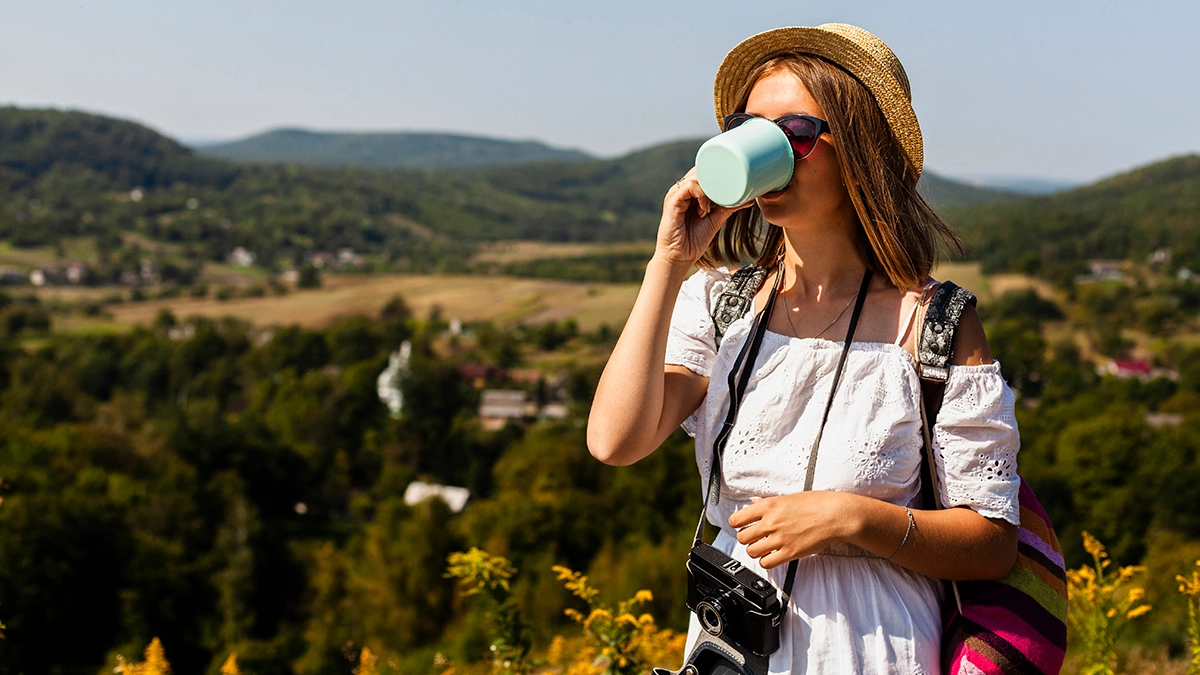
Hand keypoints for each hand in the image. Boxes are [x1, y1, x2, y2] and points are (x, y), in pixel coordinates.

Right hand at [654, 168, 750, 266]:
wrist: (679, 257)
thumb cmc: (694, 239)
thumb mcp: (716, 219)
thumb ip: (728, 207)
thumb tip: (749, 199)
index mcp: (691, 192)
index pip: (705, 172)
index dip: (719, 175)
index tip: (733, 186)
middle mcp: (682, 190)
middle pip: (701, 170)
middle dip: (716, 180)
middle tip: (726, 196)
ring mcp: (676, 194)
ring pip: (697, 176)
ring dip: (710, 190)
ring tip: (711, 208)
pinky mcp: (672, 201)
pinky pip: (689, 187)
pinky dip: (701, 195)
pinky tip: (705, 209)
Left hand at [727, 491, 856, 568]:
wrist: (835, 515)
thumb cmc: (816, 503)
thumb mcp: (788, 497)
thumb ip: (767, 502)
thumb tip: (753, 503)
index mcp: (768, 506)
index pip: (737, 519)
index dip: (737, 524)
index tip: (742, 526)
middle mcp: (771, 522)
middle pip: (742, 537)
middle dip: (746, 539)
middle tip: (754, 538)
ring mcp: (779, 538)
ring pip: (751, 551)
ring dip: (755, 551)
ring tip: (763, 547)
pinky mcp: (789, 552)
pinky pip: (766, 563)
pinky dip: (766, 561)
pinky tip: (772, 556)